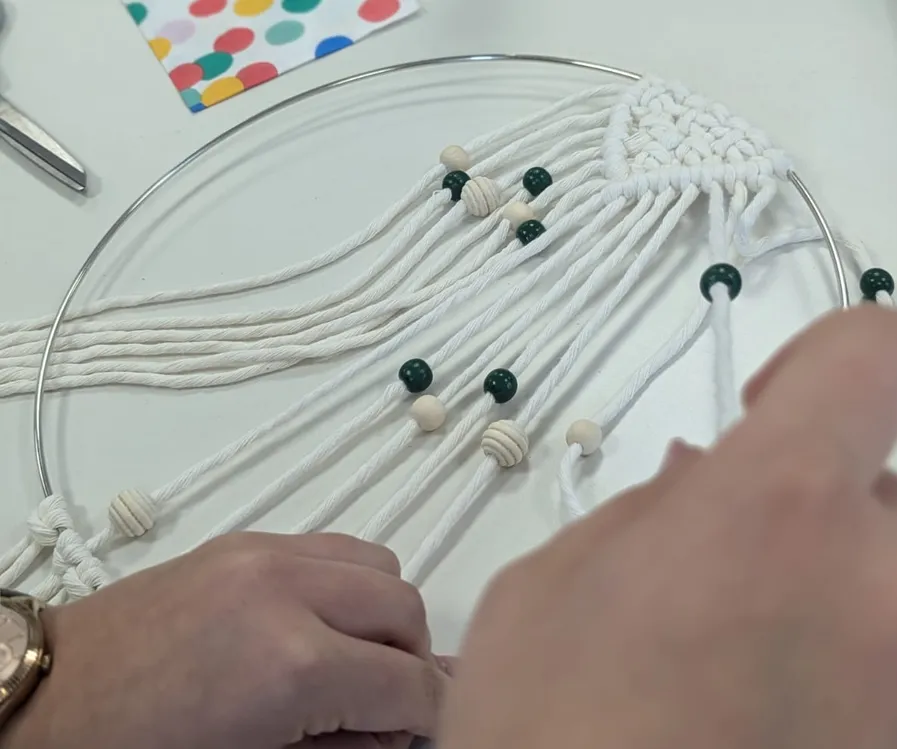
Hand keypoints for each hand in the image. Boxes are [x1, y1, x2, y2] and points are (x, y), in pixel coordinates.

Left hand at [1, 532, 449, 748]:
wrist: (50, 699)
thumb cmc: (138, 747)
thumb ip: (348, 744)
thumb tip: (401, 731)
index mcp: (294, 665)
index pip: (410, 681)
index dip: (430, 714)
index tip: (422, 730)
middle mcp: (289, 592)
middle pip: (405, 609)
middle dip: (412, 660)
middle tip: (389, 701)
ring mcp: (265, 555)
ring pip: (379, 564)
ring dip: (384, 613)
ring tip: (357, 655)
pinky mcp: (244, 540)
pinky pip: (331, 546)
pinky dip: (347, 581)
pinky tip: (321, 620)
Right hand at [442, 305, 896, 748]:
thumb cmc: (545, 744)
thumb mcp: (554, 588)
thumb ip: (646, 509)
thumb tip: (703, 476)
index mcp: (775, 515)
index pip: (875, 355)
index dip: (825, 360)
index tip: (775, 406)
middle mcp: (890, 598)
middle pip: (895, 486)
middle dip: (816, 506)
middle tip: (733, 563)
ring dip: (837, 585)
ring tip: (748, 646)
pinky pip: (896, 658)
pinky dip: (851, 651)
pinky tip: (769, 691)